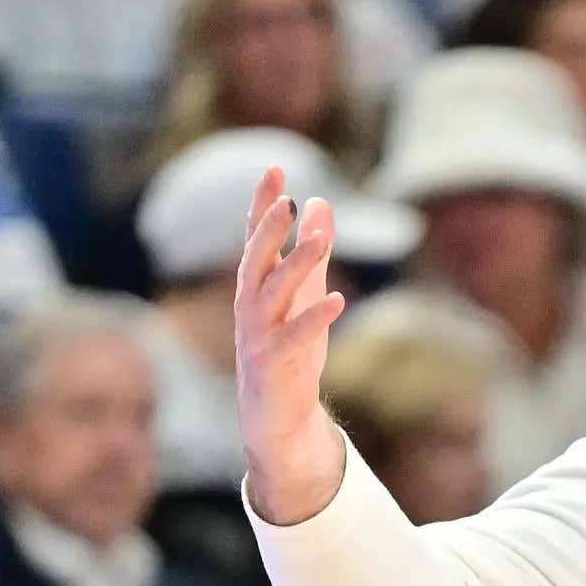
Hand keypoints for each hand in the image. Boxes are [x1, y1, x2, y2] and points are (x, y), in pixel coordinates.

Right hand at [235, 165, 349, 524]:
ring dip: (295, 265)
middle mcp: (249, 306)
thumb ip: (312, 252)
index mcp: (255, 287)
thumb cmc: (289, 351)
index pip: (256, 238)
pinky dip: (313, 318)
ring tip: (317, 239)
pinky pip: (292, 337)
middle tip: (288, 200)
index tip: (274, 169)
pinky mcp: (273, 365)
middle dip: (268, 229)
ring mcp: (257, 335)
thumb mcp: (305, 294)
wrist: (277, 416)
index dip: (263, 205)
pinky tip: (337, 299)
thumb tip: (321, 203)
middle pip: (255, 260)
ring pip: (272, 294)